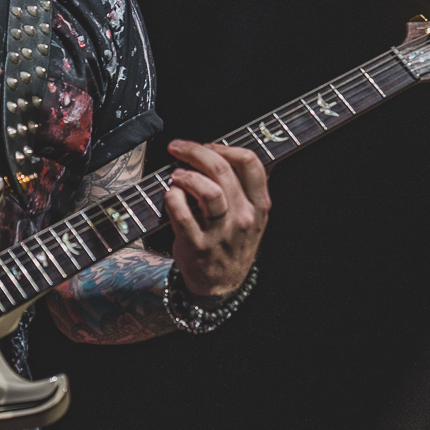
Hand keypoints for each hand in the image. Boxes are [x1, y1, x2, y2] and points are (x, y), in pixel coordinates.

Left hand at [165, 139, 270, 295]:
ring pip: (207, 191)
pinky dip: (172, 198)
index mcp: (258, 206)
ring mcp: (220, 233)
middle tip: (178, 148)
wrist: (221, 284)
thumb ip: (246, 187)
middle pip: (222, 170)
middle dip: (195, 152)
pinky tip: (171, 196)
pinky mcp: (197, 245)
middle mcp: (243, 218)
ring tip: (176, 176)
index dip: (224, 147)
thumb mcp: (252, 217)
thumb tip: (231, 152)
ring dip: (186, 176)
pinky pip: (182, 214)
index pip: (249, 163)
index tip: (208, 145)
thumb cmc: (231, 243)